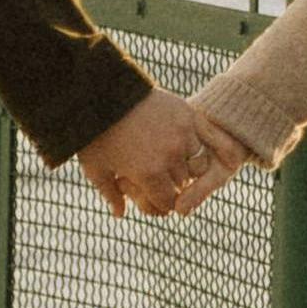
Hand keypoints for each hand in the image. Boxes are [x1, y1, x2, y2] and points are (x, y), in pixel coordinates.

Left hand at [77, 87, 242, 219]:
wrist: (104, 92)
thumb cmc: (97, 134)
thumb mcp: (97, 169)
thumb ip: (111, 195)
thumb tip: (120, 215)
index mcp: (149, 173)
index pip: (168, 202)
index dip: (161, 204)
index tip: (156, 200)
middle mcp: (170, 156)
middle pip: (182, 184)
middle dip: (172, 186)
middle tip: (161, 181)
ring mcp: (182, 134)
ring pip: (197, 163)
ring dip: (187, 167)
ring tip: (175, 163)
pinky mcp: (188, 116)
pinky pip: (208, 139)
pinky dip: (209, 149)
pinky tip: (209, 154)